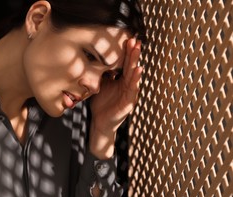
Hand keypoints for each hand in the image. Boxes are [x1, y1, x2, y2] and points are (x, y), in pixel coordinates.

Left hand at [88, 38, 142, 158]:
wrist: (100, 122)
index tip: (127, 38)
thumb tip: (95, 59)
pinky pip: (133, 89)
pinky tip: (138, 71)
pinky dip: (136, 79)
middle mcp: (127, 85)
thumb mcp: (100, 85)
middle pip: (131, 66)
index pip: (125, 63)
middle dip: (132, 53)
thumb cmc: (101, 104)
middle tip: (134, 39)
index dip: (126, 52)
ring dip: (135, 62)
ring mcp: (129, 93)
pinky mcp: (129, 102)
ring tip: (137, 50)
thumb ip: (102, 74)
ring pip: (133, 75)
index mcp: (121, 80)